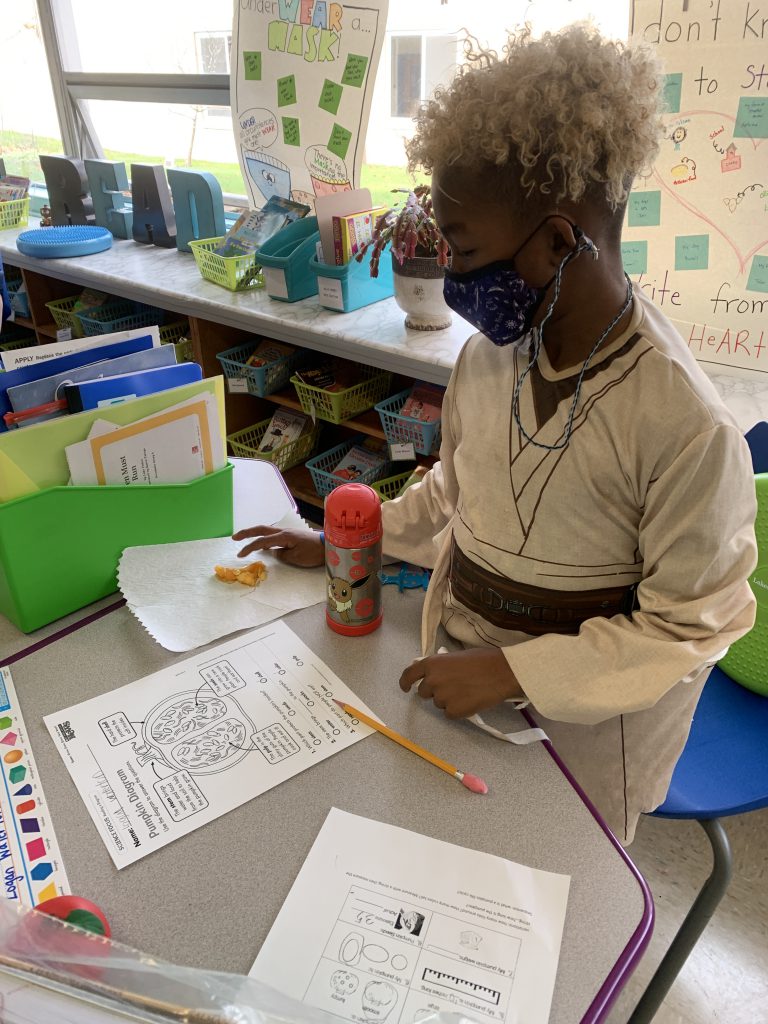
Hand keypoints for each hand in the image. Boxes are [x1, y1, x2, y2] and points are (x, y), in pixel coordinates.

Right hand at [232, 525, 324, 566]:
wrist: (328, 546)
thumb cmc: (313, 553)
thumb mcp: (296, 558)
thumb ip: (281, 554)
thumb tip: (273, 552)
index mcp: (283, 536)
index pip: (261, 541)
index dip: (249, 548)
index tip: (239, 555)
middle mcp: (283, 531)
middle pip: (261, 529)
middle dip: (247, 533)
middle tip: (234, 537)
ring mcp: (287, 532)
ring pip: (267, 530)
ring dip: (255, 534)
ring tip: (244, 539)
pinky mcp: (291, 535)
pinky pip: (273, 535)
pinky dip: (264, 537)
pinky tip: (263, 544)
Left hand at [399, 648, 522, 719]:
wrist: (501, 672)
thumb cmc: (483, 660)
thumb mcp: (455, 657)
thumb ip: (441, 667)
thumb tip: (435, 674)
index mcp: (431, 664)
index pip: (409, 675)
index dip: (405, 682)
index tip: (405, 687)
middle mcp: (432, 681)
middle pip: (423, 693)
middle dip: (434, 691)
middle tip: (452, 687)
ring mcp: (441, 697)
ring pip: (439, 704)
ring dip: (449, 700)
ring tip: (467, 691)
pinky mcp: (453, 711)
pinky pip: (450, 714)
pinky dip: (459, 710)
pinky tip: (471, 700)